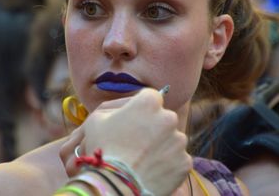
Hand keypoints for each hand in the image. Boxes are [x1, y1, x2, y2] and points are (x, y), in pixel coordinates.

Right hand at [61, 88, 191, 194]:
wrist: (114, 185)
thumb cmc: (103, 148)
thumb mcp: (97, 119)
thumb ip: (115, 108)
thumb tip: (128, 107)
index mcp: (149, 102)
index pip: (151, 97)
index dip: (142, 108)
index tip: (135, 120)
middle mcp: (169, 117)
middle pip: (163, 118)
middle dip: (153, 127)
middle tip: (138, 141)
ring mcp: (179, 141)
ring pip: (172, 139)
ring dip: (161, 145)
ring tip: (143, 158)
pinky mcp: (185, 162)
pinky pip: (177, 159)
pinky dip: (167, 163)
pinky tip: (152, 169)